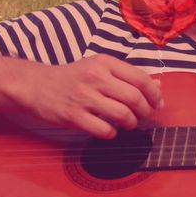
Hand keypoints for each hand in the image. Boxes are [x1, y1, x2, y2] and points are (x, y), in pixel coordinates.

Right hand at [20, 54, 161, 138]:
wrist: (37, 86)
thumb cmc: (73, 78)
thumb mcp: (100, 68)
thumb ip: (128, 76)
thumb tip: (157, 86)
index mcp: (105, 62)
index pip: (141, 79)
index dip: (154, 94)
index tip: (157, 103)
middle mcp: (95, 77)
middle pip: (135, 98)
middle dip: (145, 111)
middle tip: (143, 116)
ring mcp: (84, 97)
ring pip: (122, 115)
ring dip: (131, 124)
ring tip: (128, 123)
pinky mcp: (74, 116)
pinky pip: (104, 130)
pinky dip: (112, 134)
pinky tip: (109, 129)